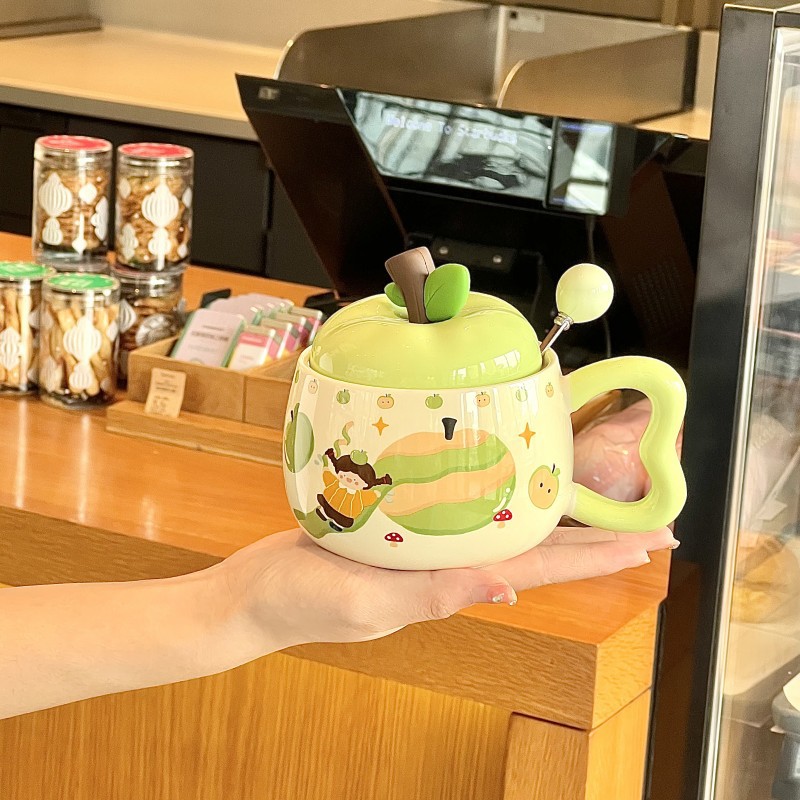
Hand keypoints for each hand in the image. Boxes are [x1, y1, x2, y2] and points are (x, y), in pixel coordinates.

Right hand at [220, 526, 676, 652]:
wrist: (255, 594)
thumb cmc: (301, 602)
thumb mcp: (367, 606)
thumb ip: (432, 599)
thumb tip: (503, 592)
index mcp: (445, 586)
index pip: (536, 571)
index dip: (593, 559)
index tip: (648, 544)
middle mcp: (445, 568)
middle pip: (531, 550)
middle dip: (588, 538)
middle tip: (641, 518)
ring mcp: (423, 551)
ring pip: (499, 528)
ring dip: (547, 515)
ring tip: (587, 495)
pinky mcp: (398, 531)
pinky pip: (458, 512)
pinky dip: (489, 496)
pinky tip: (498, 479)